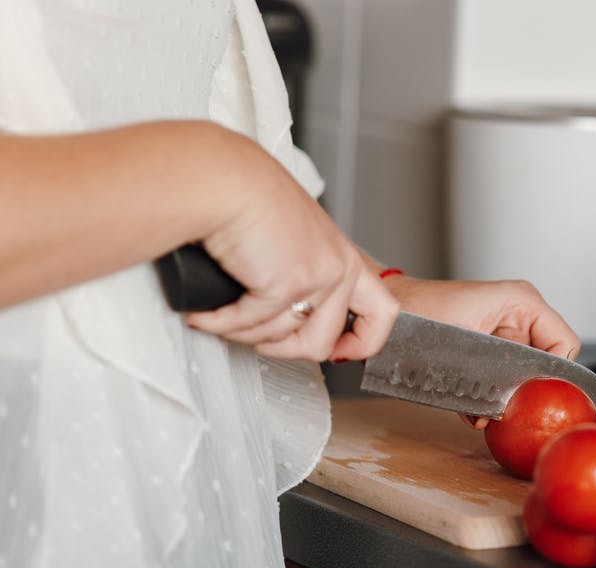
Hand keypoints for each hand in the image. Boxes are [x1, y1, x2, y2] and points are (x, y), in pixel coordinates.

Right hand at [184, 140, 399, 361]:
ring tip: (222, 314)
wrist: (225, 180)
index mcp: (345, 257)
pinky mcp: (286, 285)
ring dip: (243, 333)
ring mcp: (317, 279)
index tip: (338, 352)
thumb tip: (288, 311)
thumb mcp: (293, 239)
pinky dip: (220, 324)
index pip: (383, 312)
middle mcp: (339, 268)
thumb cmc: (248, 200)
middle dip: (282, 349)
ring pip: (280, 339)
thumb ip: (304, 271)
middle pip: (322, 343)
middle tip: (256, 336)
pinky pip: (249, 326)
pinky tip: (206, 313)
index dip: (363, 342)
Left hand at [381, 275, 581, 429]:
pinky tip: (475, 412)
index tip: (541, 398)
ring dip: (509, 400)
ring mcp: (505, 334)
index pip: (565, 344)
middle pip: (548, 363)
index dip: (558, 375)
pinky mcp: (489, 353)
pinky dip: (491, 400)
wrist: (390, 319)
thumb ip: (502, 371)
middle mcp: (520, 317)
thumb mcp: (469, 342)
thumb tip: (515, 403)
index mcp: (524, 303)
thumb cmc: (420, 316)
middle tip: (514, 411)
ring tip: (488, 414)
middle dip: (530, 392)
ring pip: (526, 376)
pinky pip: (504, 380)